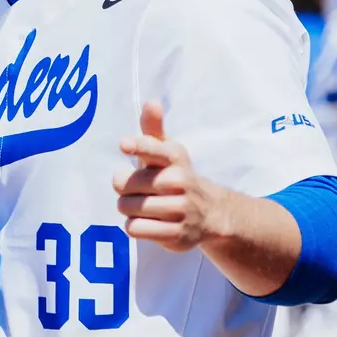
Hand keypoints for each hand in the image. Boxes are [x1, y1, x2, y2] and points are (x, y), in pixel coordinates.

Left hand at [114, 101, 229, 252]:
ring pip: (128, 207)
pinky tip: (147, 221)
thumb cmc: (175, 176)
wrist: (213, 214)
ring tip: (141, 205)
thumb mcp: (167, 151)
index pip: (155, 149)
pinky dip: (134, 226)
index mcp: (175, 158)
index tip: (124, 144)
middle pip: (127, 184)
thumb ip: (153, 129)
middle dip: (124, 188)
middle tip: (136, 189)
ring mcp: (182, 210)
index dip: (138, 146)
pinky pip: (135, 228)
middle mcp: (181, 182)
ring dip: (127, 207)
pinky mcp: (178, 234)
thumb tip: (151, 102)